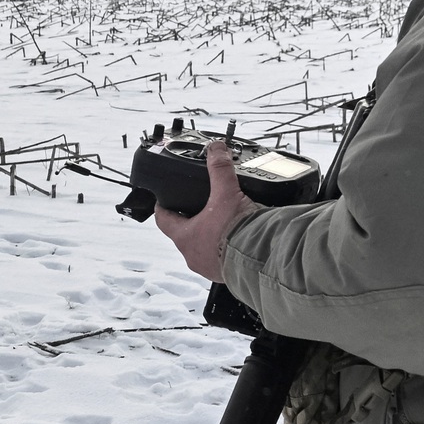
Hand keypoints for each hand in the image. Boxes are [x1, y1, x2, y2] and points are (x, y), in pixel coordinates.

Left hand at [152, 135, 257, 280]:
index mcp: (185, 237)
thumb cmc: (236, 233)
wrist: (260, 260)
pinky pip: (222, 260)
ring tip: (223, 224)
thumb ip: (220, 170)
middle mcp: (193, 256)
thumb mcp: (226, 194)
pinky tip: (238, 241)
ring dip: (210, 238)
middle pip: (185, 234)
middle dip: (192, 222)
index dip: (164, 207)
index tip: (164, 200)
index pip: (164, 220)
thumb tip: (216, 150)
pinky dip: (227, 250)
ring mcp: (209, 268)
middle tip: (201, 209)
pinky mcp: (226, 274)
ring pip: (203, 249)